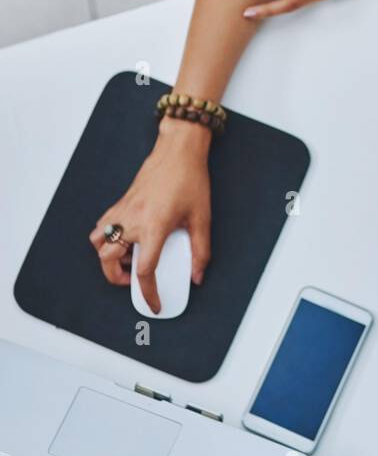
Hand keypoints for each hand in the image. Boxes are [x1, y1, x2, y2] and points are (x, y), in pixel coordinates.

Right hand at [89, 122, 211, 314]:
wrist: (177, 152)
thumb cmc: (191, 181)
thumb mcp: (202, 219)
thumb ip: (200, 251)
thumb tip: (197, 276)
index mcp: (154, 228)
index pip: (144, 271)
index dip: (148, 293)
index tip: (154, 304)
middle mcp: (132, 221)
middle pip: (109, 261)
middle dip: (118, 278)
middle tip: (134, 281)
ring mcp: (122, 211)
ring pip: (98, 244)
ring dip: (107, 258)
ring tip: (128, 259)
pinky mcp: (119, 203)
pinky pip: (102, 227)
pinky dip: (106, 238)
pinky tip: (125, 238)